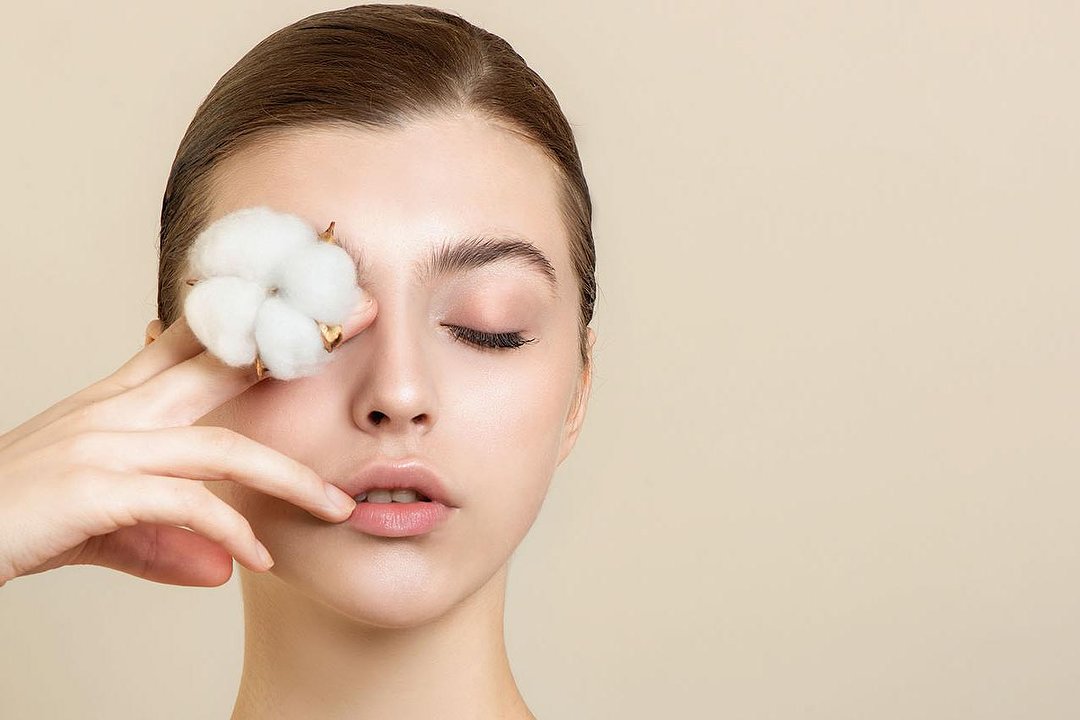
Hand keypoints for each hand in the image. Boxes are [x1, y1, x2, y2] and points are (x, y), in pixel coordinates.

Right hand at [0, 297, 376, 587]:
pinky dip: (229, 532)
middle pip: (225, 362)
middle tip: (366, 314)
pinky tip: (258, 559)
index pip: (200, 342)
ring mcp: (104, 444)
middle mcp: (117, 408)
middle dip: (299, 339)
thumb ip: (166, 537)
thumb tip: (225, 567)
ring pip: (222, 447)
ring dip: (289, 478)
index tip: (315, 301)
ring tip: (336, 509)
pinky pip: (184, 505)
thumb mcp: (104, 523)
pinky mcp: (92, 490)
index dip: (259, 317)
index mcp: (120, 398)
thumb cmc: (19, 515)